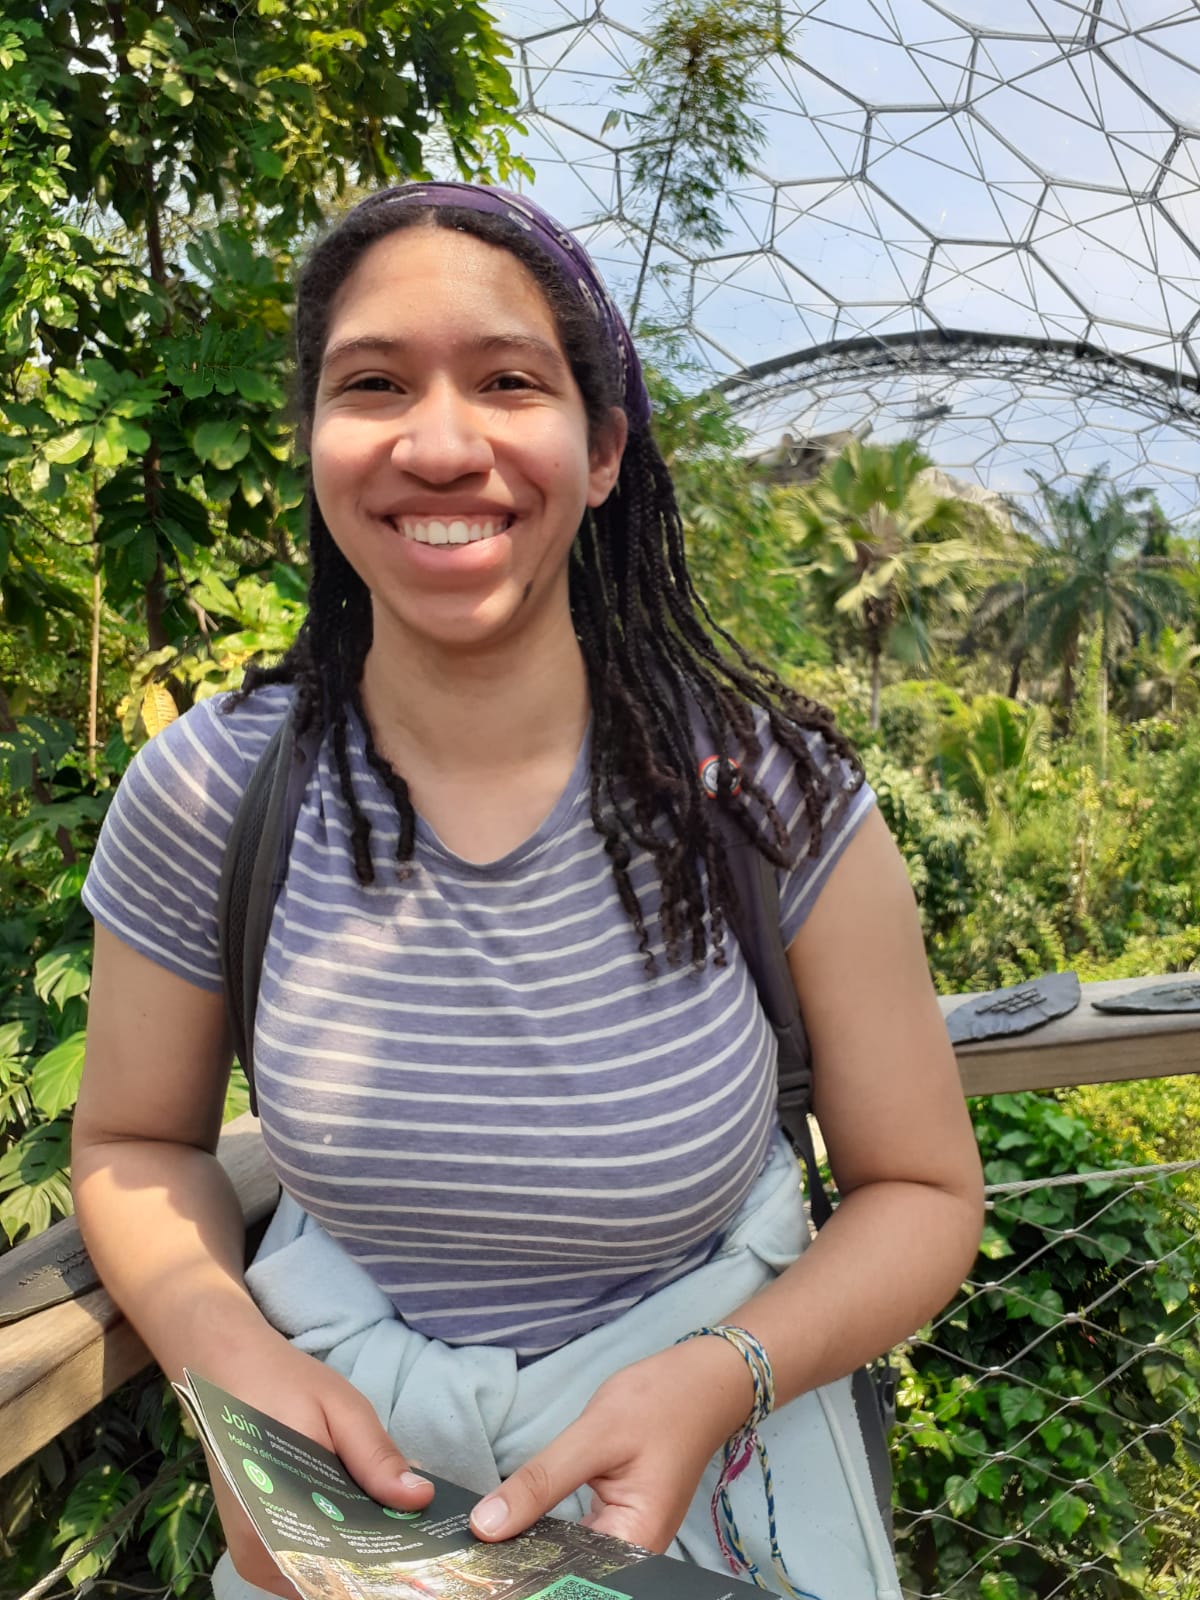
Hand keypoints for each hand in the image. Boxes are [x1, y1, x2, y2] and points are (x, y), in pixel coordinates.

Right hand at [194, 1334, 433, 1595]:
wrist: (228, 1368)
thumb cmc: (284, 1384)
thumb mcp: (341, 1408)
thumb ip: (375, 1457)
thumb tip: (420, 1499)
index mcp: (274, 1520)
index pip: (340, 1569)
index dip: (385, 1559)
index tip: (423, 1542)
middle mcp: (258, 1555)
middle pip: (331, 1575)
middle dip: (375, 1553)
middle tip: (414, 1524)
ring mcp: (253, 1557)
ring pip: (319, 1569)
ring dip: (356, 1548)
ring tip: (394, 1517)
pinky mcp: (255, 1548)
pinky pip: (304, 1558)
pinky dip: (334, 1541)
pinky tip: (362, 1514)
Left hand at [469, 1338, 753, 1552]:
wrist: (699, 1381)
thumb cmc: (657, 1403)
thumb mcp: (592, 1436)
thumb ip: (540, 1482)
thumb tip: (485, 1525)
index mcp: (635, 1542)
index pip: (567, 1576)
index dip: (522, 1572)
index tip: (476, 1562)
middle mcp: (634, 1553)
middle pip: (568, 1571)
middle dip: (521, 1559)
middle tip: (472, 1547)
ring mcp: (628, 1540)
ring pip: (569, 1557)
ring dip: (530, 1545)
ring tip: (485, 1539)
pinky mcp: (620, 1523)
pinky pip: (577, 1539)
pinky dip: (547, 1530)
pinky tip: (514, 1523)